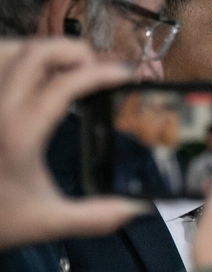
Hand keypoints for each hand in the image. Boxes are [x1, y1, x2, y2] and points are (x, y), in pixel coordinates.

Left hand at [0, 38, 145, 249]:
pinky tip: (28, 77)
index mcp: (21, 132)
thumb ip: (97, 217)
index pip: (66, 83)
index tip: (125, 75)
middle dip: (74, 51)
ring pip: (8, 48)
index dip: (102, 73)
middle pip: (37, 51)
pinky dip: (14, 58)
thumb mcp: (48, 223)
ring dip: (41, 50)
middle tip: (95, 69)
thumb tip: (138, 208)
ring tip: (63, 69)